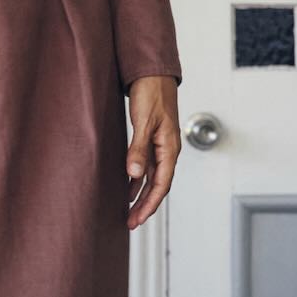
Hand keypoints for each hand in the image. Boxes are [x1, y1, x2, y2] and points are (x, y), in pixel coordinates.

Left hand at [124, 75, 180, 228]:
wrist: (153, 73)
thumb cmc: (151, 94)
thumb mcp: (143, 122)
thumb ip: (138, 148)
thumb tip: (134, 174)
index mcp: (169, 148)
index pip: (161, 184)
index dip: (149, 204)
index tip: (136, 219)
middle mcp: (167, 150)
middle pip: (157, 186)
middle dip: (145, 206)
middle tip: (131, 223)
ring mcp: (159, 146)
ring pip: (151, 178)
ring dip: (140, 195)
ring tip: (128, 211)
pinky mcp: (151, 139)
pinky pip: (146, 166)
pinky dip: (137, 179)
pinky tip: (127, 187)